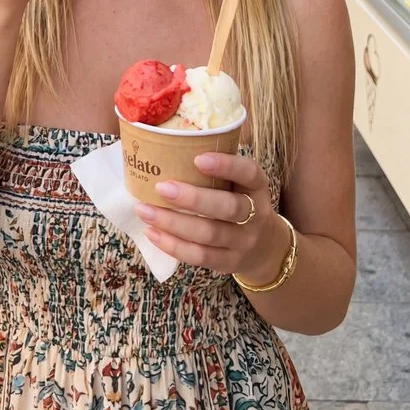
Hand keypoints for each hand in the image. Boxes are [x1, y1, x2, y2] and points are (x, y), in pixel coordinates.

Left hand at [134, 152, 279, 278]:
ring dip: (172, 223)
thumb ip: (215, 170)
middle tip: (161, 187)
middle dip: (192, 198)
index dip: (226, 165)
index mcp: (257, 187)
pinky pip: (200, 256)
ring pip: (208, 234)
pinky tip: (152, 233)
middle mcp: (255, 214)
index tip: (197, 158)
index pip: (248, 173)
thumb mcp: (238, 184)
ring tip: (144, 210)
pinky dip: (173, 245)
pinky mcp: (229, 263)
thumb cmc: (238, 202)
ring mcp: (244, 242)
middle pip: (227, 207)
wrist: (264, 247)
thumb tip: (166, 146)